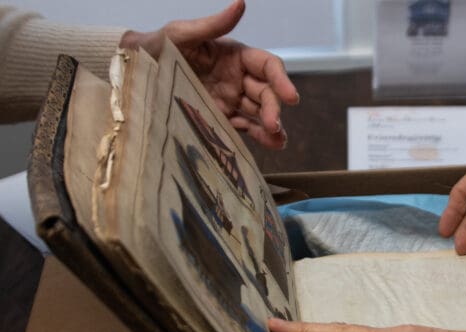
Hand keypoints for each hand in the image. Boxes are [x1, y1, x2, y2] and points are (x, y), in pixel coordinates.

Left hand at [120, 0, 298, 149]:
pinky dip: (259, 136)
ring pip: (259, 113)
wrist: (135, 73)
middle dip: (274, 108)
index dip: (281, 80)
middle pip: (266, 93)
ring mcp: (231, 100)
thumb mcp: (182, 33)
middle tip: (273, 124)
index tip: (290, 97)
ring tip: (278, 141)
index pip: (267, 67)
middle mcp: (238, 79)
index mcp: (235, 56)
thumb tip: (241, 3)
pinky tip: (271, 145)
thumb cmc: (158, 47)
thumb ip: (213, 24)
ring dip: (271, 126)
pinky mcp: (220, 118)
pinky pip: (244, 128)